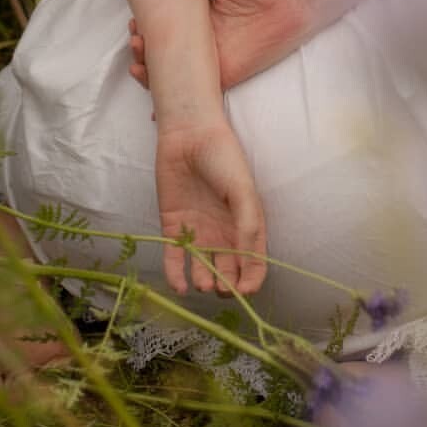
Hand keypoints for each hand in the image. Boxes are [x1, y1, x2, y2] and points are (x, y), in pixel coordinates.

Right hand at [129, 0, 310, 96]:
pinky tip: (153, 105)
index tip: (134, 24)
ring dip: (150, 74)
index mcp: (200, 20)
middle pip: (164, 55)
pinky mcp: (225, 75)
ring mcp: (212, 61)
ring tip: (138, 63)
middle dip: (142, 53)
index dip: (146, 31)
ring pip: (174, 75)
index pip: (166, 30)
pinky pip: (197, 92)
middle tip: (135, 41)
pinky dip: (175, 99)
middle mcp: (202, 44)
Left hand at [155, 119, 267, 296]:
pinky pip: (175, 259)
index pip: (253, 262)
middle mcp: (223, 232)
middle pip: (228, 271)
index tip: (246, 291)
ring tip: (203, 283)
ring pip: (202, 268)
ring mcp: (198, 232)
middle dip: (227, 286)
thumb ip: (248, 225)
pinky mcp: (173, 228)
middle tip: (222, 288)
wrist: (189, 135)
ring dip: (204, 282)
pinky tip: (180, 286)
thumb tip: (248, 262)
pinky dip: (176, 276)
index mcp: (246, 224)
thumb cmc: (223, 158)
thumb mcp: (243, 190)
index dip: (252, 280)